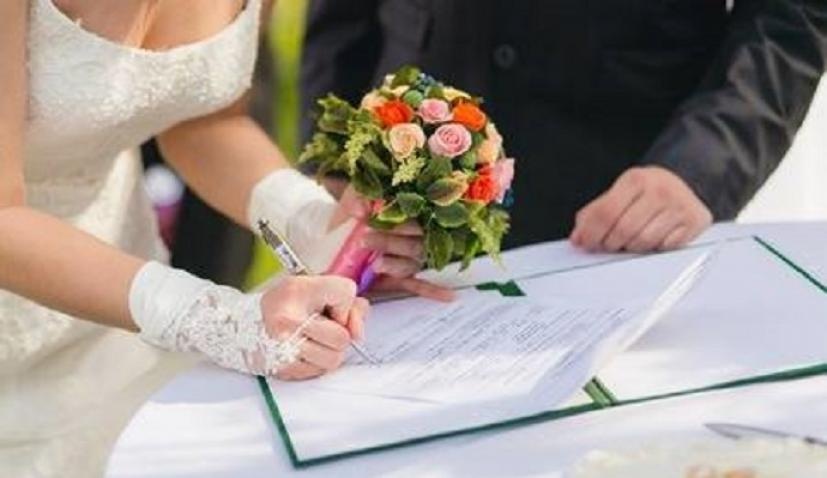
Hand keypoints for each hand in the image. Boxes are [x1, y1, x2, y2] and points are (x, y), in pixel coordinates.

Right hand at [261, 275, 368, 380]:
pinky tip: (302, 351)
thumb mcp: (313, 288)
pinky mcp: (284, 369)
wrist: (238, 328)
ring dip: (329, 351)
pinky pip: (320, 371)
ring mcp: (285, 347)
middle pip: (343, 337)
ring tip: (312, 340)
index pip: (346, 292)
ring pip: (335, 359)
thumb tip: (357, 332)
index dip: (344, 301)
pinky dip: (316, 363)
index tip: (327, 304)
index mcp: (297, 291)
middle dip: (339, 334)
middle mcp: (288, 320)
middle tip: (320, 327)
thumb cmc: (282, 306)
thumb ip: (347, 301)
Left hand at [333, 186, 454, 301]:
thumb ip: (355, 200)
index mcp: (408, 213)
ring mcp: (409, 257)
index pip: (413, 219)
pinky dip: (435, 291)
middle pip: (413, 243)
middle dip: (390, 243)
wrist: (341, 229)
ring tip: (376, 263)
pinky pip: (421, 284)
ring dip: (396, 264)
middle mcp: (414, 236)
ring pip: (413, 263)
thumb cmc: (354, 210)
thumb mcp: (352, 199)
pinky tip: (451, 296)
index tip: (378, 219)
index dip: (400, 223)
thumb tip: (360, 209)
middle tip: (366, 240)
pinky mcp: (402, 277)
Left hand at [570, 166, 711, 252]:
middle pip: (624, 230)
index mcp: (636, 179)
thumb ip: (595, 214)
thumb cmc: (647, 194)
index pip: (606, 212)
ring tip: (631, 240)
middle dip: (611, 244)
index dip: (592, 233)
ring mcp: (679, 206)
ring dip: (632, 248)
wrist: (689, 184)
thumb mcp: (619, 194)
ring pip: (644, 242)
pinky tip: (653, 239)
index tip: (586, 244)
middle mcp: (660, 190)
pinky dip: (654, 249)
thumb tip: (578, 239)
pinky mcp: (694, 222)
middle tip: (609, 245)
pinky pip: (665, 247)